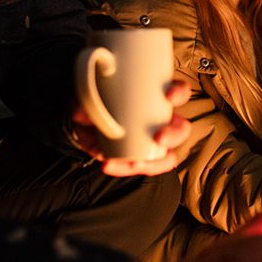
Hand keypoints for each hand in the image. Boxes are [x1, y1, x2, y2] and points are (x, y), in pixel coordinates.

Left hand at [71, 81, 191, 175]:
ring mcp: (152, 142)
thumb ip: (87, 100)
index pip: (179, 92)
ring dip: (156, 162)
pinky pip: (143, 167)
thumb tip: (82, 113)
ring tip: (135, 163)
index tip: (168, 96)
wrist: (81, 125)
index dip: (179, 93)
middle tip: (158, 137)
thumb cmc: (94, 103)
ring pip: (168, 155)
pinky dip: (126, 169)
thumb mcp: (88, 96)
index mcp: (156, 98)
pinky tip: (108, 165)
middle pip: (181, 128)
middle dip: (174, 134)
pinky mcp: (140, 159)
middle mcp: (160, 121)